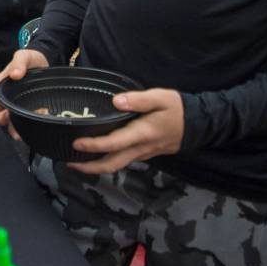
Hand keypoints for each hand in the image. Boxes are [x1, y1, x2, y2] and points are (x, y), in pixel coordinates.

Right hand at [0, 50, 48, 138]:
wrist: (46, 65)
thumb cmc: (31, 60)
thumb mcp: (24, 56)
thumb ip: (19, 63)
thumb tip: (15, 75)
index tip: (4, 99)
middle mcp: (4, 98)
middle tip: (11, 116)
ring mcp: (14, 106)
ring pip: (6, 123)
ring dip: (14, 127)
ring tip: (26, 126)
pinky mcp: (25, 112)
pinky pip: (20, 124)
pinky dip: (25, 127)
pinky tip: (35, 125)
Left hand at [68, 89, 183, 174]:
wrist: (198, 124)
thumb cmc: (177, 109)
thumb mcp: (160, 97)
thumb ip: (139, 99)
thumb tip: (117, 101)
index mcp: (142, 134)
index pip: (114, 144)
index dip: (94, 145)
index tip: (76, 143)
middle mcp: (140, 148)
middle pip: (112, 164)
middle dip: (89, 167)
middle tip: (68, 162)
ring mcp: (142, 153)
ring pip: (117, 165)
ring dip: (97, 167)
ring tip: (77, 161)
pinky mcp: (144, 153)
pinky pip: (123, 161)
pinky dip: (107, 161)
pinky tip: (98, 154)